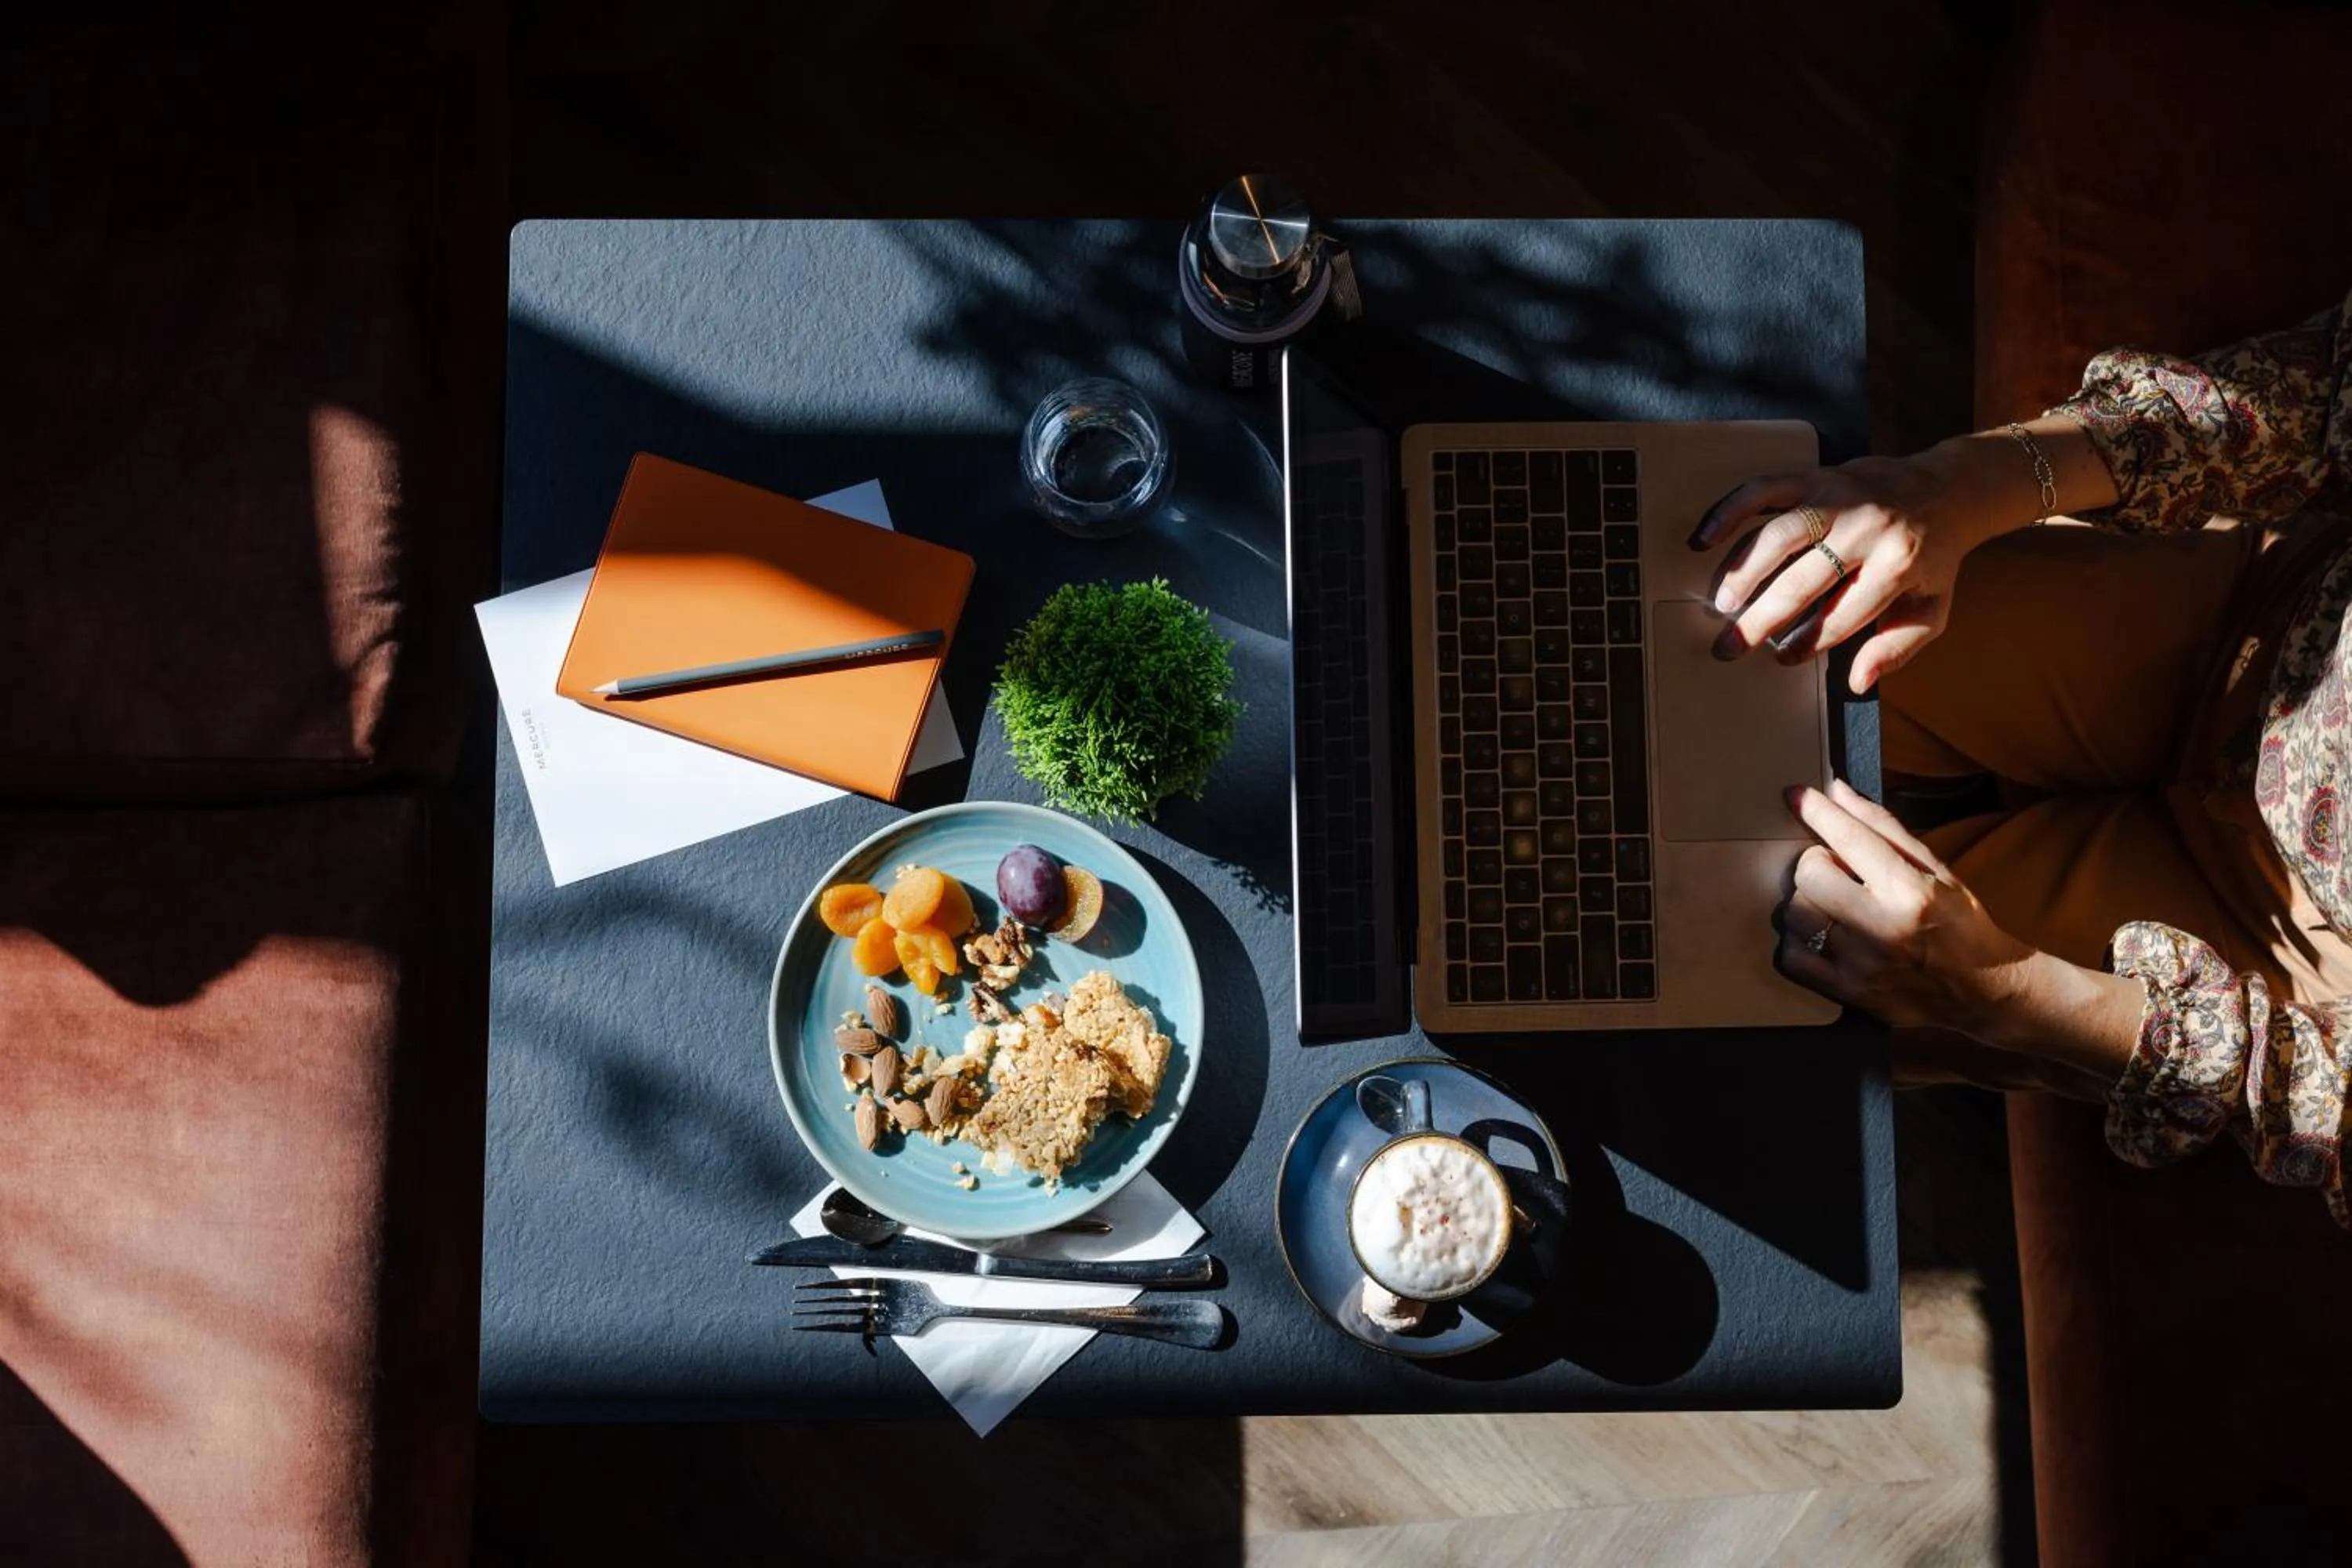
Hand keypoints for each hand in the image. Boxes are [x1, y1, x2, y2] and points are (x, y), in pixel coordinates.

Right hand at [1689, 450, 2002, 692]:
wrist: (1947, 489)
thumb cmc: (1932, 557)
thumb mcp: (1931, 609)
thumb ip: (1898, 647)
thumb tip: (1859, 681)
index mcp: (1899, 564)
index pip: (1842, 615)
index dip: (1809, 642)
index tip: (1784, 658)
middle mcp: (1868, 529)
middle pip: (1803, 581)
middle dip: (1761, 620)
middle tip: (1729, 646)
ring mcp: (1840, 498)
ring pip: (1778, 536)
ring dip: (1742, 573)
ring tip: (1719, 604)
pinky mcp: (1818, 475)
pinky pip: (1766, 489)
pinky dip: (1730, 511)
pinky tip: (1704, 538)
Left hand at [1775, 780, 2035, 1032]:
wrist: (1986, 991)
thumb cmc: (1959, 922)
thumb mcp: (1934, 868)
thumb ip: (1883, 827)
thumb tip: (1835, 791)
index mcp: (1910, 890)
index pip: (1849, 837)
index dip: (1816, 810)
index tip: (1796, 795)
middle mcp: (1883, 928)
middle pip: (1809, 875)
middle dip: (1815, 863)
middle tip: (1833, 869)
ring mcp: (1862, 965)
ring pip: (1795, 914)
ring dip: (1805, 901)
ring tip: (1830, 904)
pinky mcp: (1848, 994)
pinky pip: (1790, 958)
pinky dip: (1797, 942)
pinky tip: (1821, 936)